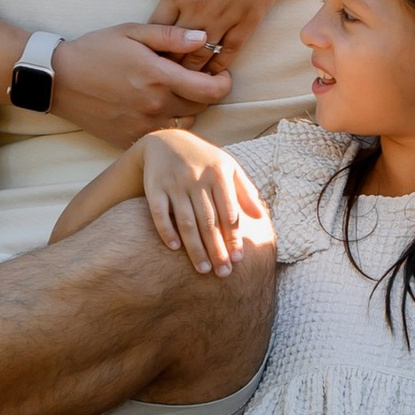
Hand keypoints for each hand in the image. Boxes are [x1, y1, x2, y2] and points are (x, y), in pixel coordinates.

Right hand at [46, 20, 233, 148]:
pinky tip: (155, 110)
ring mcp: (141, 126)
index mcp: (159, 77)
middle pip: (202, 108)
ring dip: (186, 112)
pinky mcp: (128, 139)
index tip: (220, 76)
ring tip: (174, 95)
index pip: (211, 91)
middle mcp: (154, 106)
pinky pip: (160, 138)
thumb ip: (171, 36)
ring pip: (184, 126)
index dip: (223, 83)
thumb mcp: (132, 32)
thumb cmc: (96, 50)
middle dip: (204, 94)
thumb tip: (204, 39)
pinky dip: (165, 126)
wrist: (58, 79)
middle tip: (195, 81)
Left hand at [125, 0, 301, 63]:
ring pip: (201, 56)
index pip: (155, 29)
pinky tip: (215, 74)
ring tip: (185, 83)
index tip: (146, 56)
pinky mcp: (247, 22)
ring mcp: (223, 18)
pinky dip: (220, 66)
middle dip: (167, 65)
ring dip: (192, 71)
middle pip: (175, 49)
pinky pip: (230, 53)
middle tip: (162, 78)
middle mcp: (197, 10)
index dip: (150, 45)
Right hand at [133, 129, 274, 276]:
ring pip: (186, 221)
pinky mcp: (154, 187)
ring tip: (203, 270)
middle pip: (209, 221)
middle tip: (223, 273)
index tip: (239, 259)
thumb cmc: (204, 160)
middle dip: (217, 249)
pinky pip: (159, 213)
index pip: (229, 212)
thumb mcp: (228, 167)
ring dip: (195, 248)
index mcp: (219, 173)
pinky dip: (166, 230)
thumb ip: (245, 191)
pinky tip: (174, 248)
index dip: (234, 237)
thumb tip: (260, 218)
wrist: (166, 141)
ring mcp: (174, 183)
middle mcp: (197, 178)